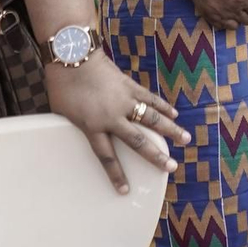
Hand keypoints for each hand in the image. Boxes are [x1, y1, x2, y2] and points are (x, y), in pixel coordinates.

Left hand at [42, 56, 188, 192]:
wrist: (72, 56)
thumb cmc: (62, 85)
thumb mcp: (62, 112)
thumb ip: (76, 124)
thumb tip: (82, 131)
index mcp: (92, 126)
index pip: (107, 157)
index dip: (116, 175)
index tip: (125, 190)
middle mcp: (111, 117)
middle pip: (138, 141)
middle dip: (156, 157)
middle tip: (171, 167)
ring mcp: (123, 100)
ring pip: (151, 119)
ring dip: (170, 130)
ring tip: (185, 139)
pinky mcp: (129, 85)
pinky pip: (149, 98)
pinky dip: (163, 106)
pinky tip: (174, 114)